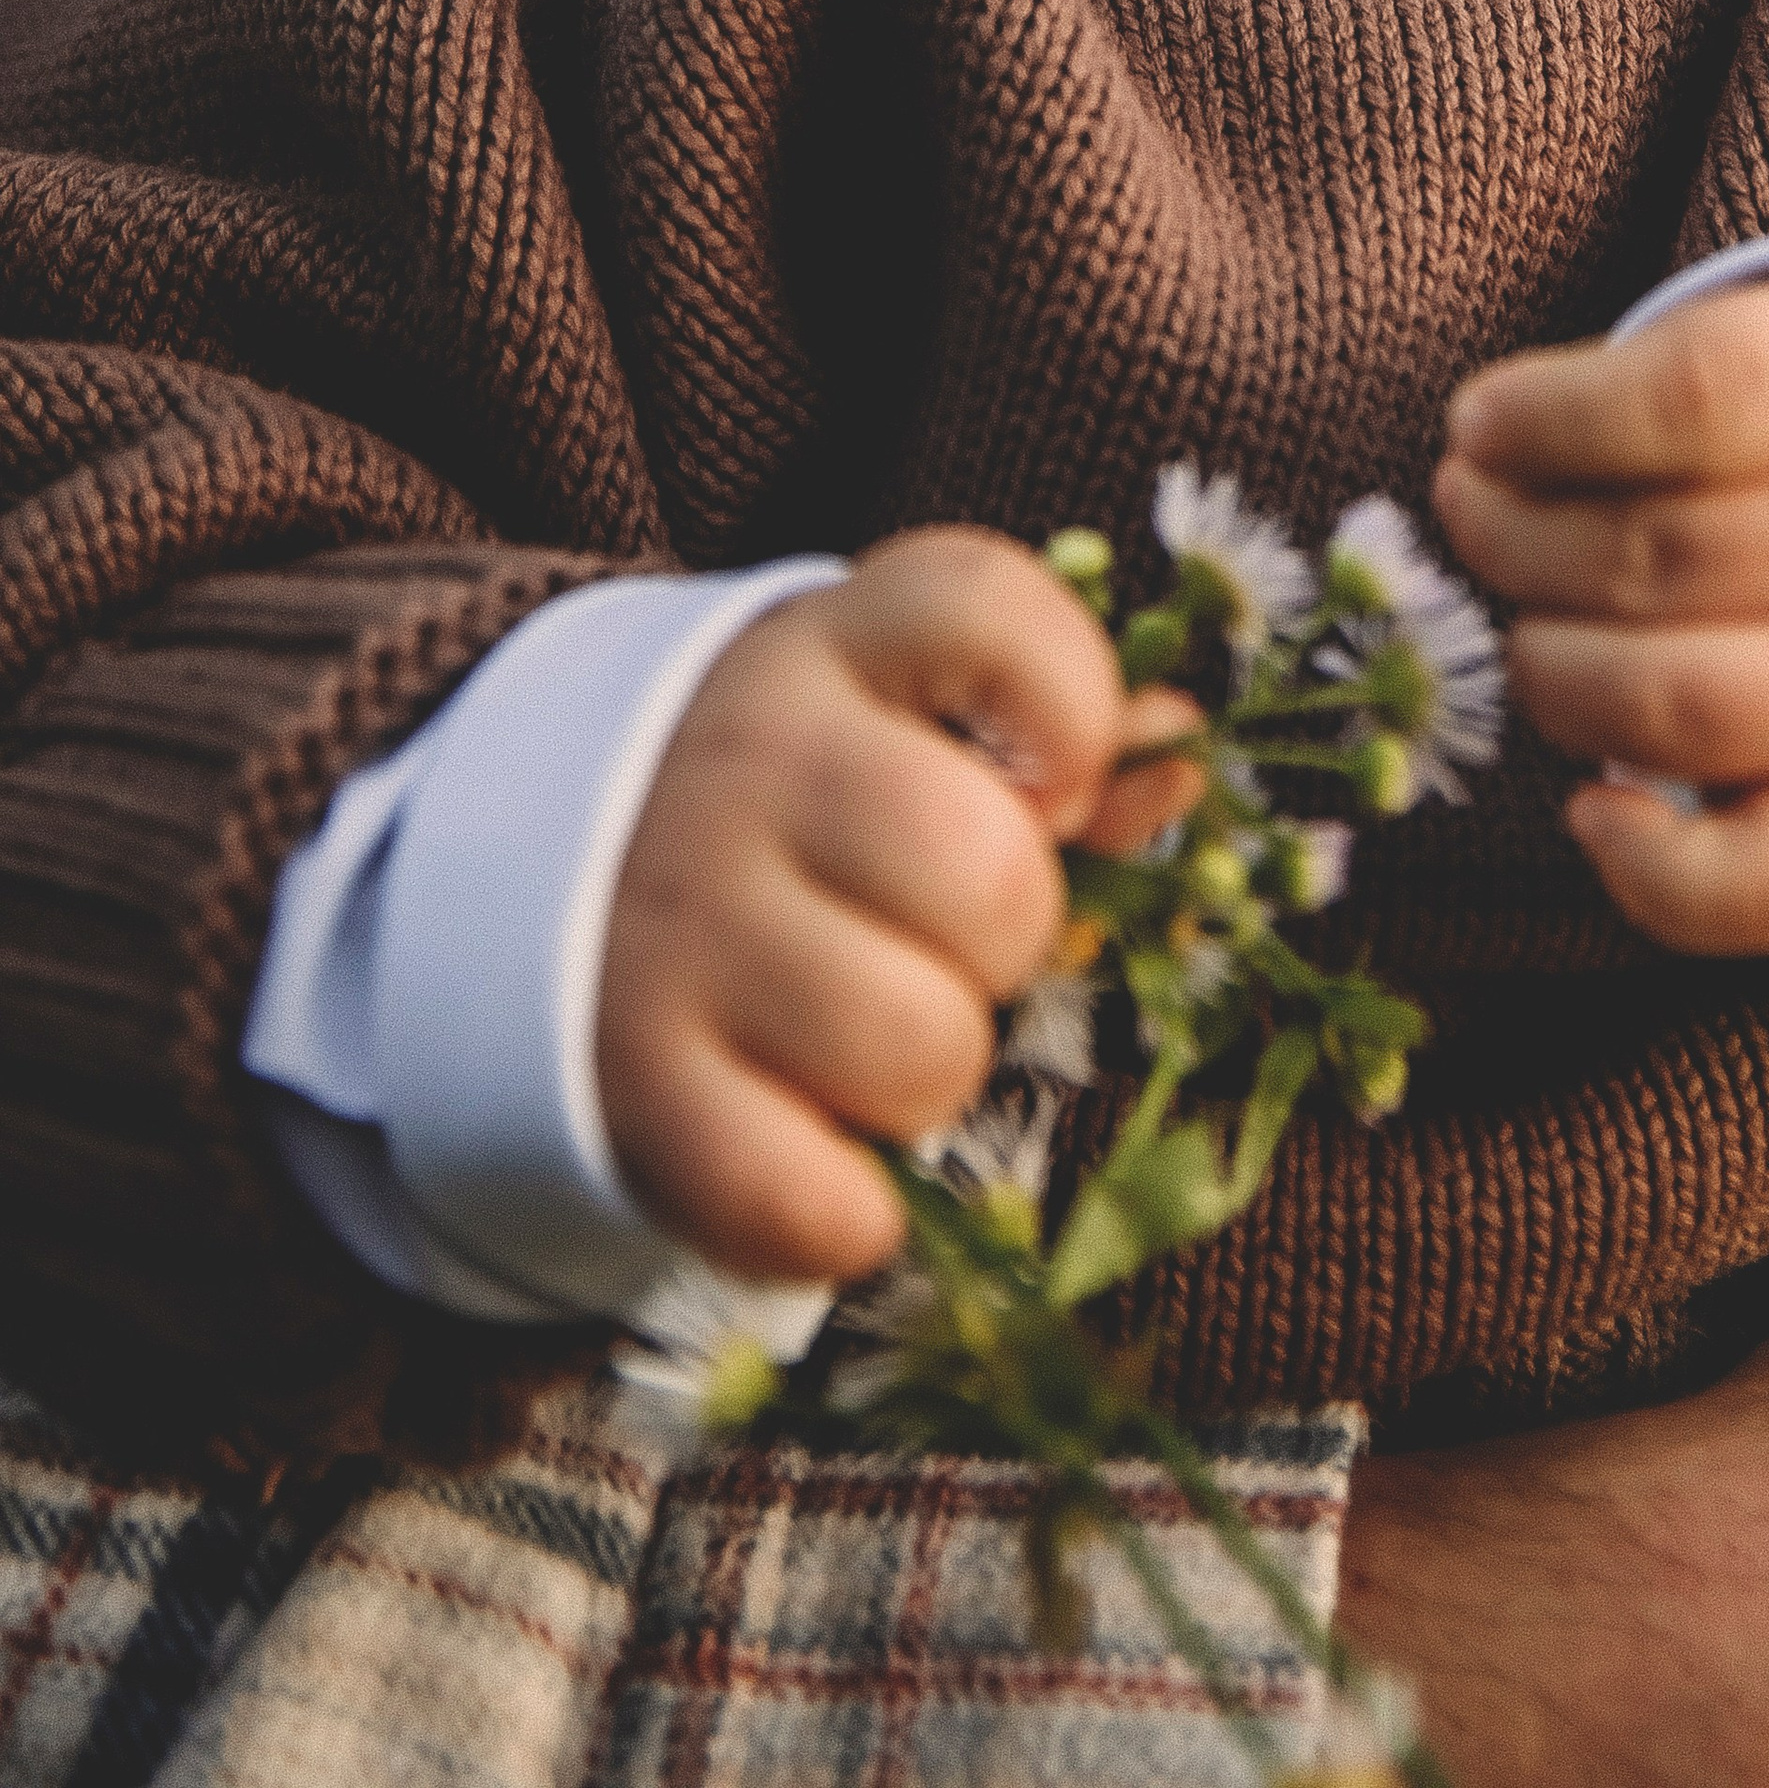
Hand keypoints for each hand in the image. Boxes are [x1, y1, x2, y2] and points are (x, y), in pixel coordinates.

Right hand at [595, 529, 1189, 1280]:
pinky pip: (815, 1201)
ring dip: (933, 1078)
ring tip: (870, 1036)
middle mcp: (748, 766)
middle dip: (1009, 938)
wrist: (535, 882)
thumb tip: (1177, 746)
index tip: (1057, 781)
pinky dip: (849, 1213)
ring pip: (922, 1047)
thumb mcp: (901, 721)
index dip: (1070, 703)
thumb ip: (1050, 731)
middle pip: (989, 873)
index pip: (984, 609)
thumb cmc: (797, 804)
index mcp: (831, 648)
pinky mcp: (637, 1087)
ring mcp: (680, 926)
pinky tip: (816, 1146)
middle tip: (943, 942)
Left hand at [1437, 269, 1768, 949]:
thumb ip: (1647, 378)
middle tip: (1473, 509)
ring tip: (1525, 626)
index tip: (1484, 420)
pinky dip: (1657, 871)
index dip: (1555, 415)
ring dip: (1553, 671)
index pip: (1701, 396)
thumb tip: (1488, 456)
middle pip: (1662, 558)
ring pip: (1682, 710)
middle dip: (1512, 538)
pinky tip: (1592, 807)